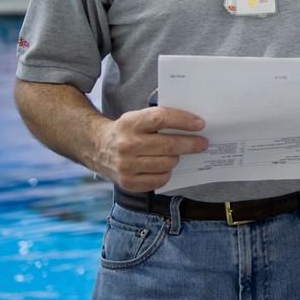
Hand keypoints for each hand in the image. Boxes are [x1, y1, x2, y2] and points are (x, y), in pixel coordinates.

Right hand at [92, 106, 207, 191]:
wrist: (97, 148)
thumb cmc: (126, 131)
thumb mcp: (136, 117)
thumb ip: (159, 118)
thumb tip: (193, 124)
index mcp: (130, 123)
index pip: (161, 118)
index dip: (183, 120)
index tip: (200, 124)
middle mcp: (126, 144)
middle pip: (168, 145)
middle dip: (191, 144)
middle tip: (203, 143)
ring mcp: (126, 165)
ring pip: (167, 163)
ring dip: (177, 158)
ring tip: (177, 154)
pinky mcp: (127, 183)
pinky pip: (159, 180)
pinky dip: (166, 173)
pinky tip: (165, 167)